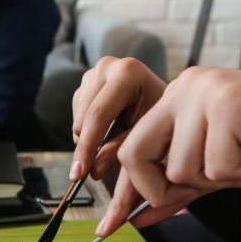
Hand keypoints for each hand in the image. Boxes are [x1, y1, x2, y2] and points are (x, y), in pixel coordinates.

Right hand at [70, 56, 166, 181]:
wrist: (164, 100)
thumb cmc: (160, 117)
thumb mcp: (143, 135)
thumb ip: (119, 152)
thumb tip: (93, 171)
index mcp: (128, 73)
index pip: (97, 115)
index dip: (87, 147)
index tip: (78, 174)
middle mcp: (107, 66)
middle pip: (83, 118)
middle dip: (86, 147)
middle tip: (91, 171)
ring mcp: (94, 73)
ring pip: (76, 119)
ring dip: (87, 139)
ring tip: (110, 145)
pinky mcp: (85, 82)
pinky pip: (76, 115)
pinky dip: (86, 131)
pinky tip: (105, 132)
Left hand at [96, 67, 240, 235]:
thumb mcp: (217, 172)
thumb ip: (177, 190)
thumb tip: (136, 219)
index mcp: (177, 98)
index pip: (130, 150)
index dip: (131, 190)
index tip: (116, 224)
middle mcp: (185, 87)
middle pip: (135, 156)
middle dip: (162, 187)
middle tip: (210, 179)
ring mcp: (205, 93)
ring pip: (180, 167)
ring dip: (218, 175)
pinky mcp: (229, 105)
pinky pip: (216, 166)